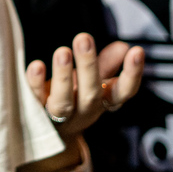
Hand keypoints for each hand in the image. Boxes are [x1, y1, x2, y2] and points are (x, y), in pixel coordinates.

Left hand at [26, 33, 144, 137]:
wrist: (49, 133)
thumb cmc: (74, 98)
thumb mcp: (94, 82)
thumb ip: (107, 64)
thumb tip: (122, 47)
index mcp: (102, 102)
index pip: (123, 92)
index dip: (132, 74)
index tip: (137, 52)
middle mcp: (83, 111)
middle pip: (90, 94)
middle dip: (88, 66)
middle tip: (84, 38)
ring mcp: (59, 116)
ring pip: (63, 102)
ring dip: (63, 76)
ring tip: (63, 51)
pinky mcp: (36, 114)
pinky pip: (35, 100)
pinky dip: (35, 83)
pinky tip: (36, 66)